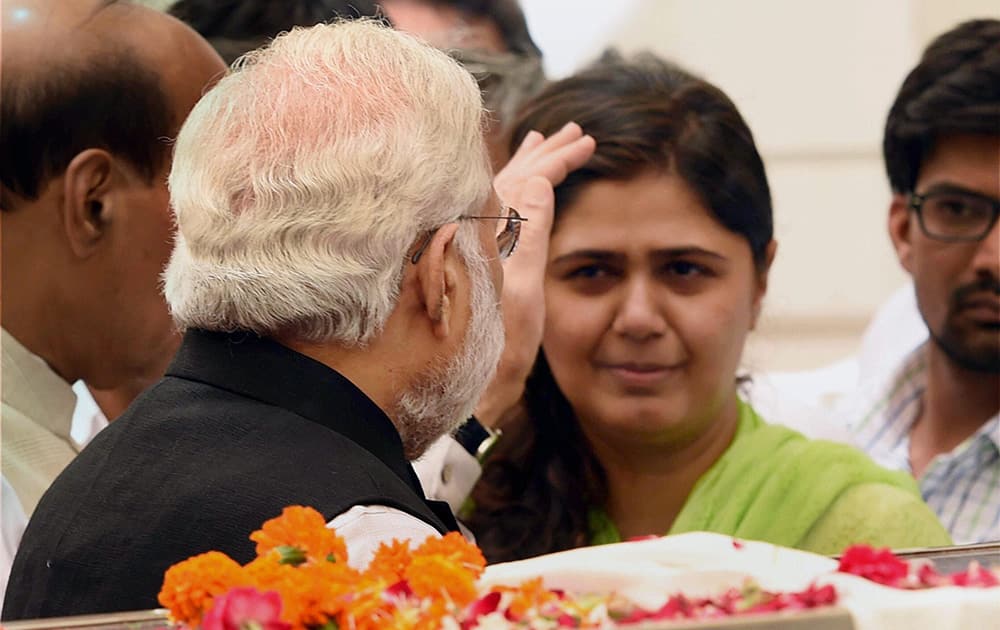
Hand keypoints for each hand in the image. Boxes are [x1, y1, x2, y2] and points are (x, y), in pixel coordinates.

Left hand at [475, 123, 594, 427]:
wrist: (462, 391)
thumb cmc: (494, 351)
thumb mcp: (522, 295)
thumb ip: (529, 237)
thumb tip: (539, 181)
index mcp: (480, 233)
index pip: (524, 180)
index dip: (557, 159)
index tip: (588, 142)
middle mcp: (464, 233)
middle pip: (507, 177)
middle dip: (544, 154)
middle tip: (575, 132)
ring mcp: (462, 246)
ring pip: (496, 190)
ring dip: (525, 167)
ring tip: (543, 143)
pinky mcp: (463, 261)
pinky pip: (489, 210)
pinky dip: (509, 191)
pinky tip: (516, 190)